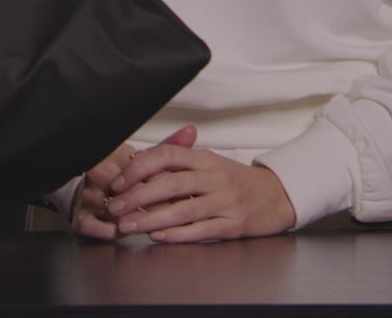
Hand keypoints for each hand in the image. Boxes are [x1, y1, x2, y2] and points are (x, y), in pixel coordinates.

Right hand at [71, 125, 196, 239]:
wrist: (75, 178)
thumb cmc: (114, 170)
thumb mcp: (140, 157)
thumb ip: (167, 147)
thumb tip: (191, 132)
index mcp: (118, 156)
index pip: (147, 171)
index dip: (169, 186)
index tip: (185, 196)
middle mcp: (102, 174)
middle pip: (134, 191)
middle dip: (158, 206)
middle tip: (178, 215)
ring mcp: (89, 194)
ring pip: (116, 209)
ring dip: (135, 220)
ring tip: (155, 228)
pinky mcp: (79, 214)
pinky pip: (93, 225)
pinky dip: (110, 230)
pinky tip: (122, 232)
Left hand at [106, 125, 297, 242]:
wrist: (276, 195)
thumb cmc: (236, 180)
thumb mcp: (209, 163)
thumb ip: (178, 160)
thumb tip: (140, 160)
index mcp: (205, 159)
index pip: (167, 155)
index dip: (139, 168)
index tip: (118, 182)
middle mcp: (215, 177)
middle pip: (171, 184)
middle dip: (138, 197)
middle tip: (115, 207)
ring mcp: (226, 201)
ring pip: (183, 210)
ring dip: (151, 219)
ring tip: (128, 226)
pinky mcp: (234, 224)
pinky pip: (202, 229)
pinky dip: (178, 234)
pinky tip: (158, 236)